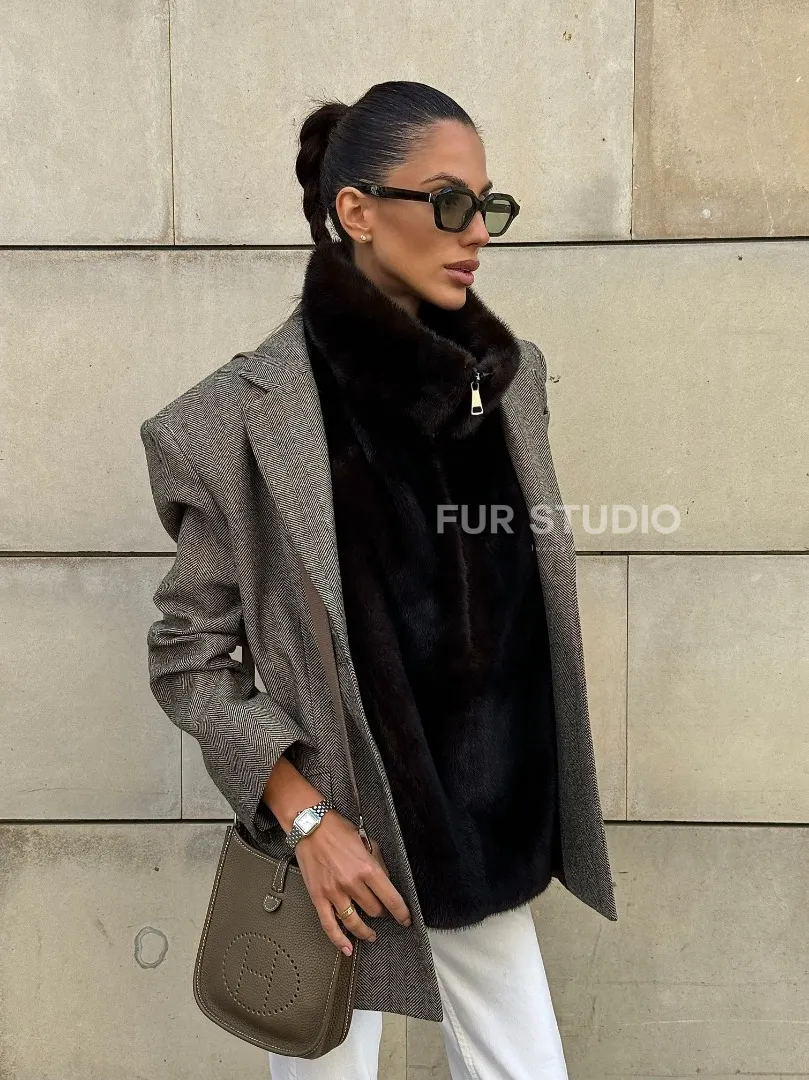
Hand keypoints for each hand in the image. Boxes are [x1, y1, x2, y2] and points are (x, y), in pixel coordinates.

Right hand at [293, 809, 411, 955]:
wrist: (311, 826)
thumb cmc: (337, 830)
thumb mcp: (367, 841)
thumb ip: (378, 863)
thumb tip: (385, 882)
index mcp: (367, 868)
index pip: (391, 899)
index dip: (402, 913)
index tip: (406, 919)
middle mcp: (352, 883)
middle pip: (374, 910)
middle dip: (381, 913)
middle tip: (382, 912)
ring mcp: (334, 892)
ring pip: (355, 922)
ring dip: (365, 931)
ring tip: (370, 934)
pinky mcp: (318, 898)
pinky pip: (330, 925)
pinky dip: (339, 940)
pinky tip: (347, 948)